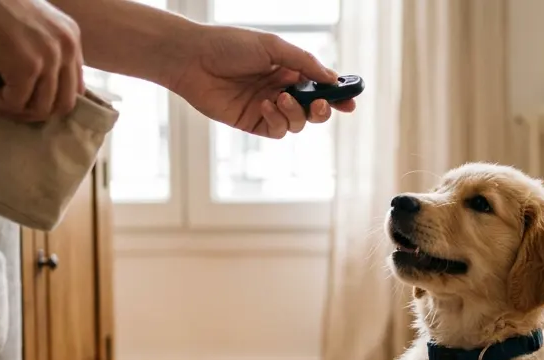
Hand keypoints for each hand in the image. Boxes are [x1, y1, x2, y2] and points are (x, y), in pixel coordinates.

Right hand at [0, 0, 84, 121]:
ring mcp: (49, 57)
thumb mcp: (28, 29)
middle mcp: (67, 46)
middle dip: (32, 108)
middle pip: (63, 104)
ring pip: (41, 109)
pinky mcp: (26, 67)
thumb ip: (42, 55)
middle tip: (3, 94)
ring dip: (10, 105)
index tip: (16, 86)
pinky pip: (16, 104)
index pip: (72, 87)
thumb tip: (38, 97)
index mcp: (70, 36)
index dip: (44, 96)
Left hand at [164, 25, 356, 138]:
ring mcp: (268, 108)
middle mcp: (281, 89)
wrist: (193, 59)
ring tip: (281, 98)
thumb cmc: (230, 45)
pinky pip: (278, 130)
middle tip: (320, 104)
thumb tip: (331, 78)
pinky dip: (277, 119)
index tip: (350, 101)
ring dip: (296, 113)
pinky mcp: (253, 123)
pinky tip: (265, 105)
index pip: (320, 84)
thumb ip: (303, 62)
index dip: (337, 94)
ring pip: (298, 122)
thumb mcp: (273, 46)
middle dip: (323, 109)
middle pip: (314, 108)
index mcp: (289, 69)